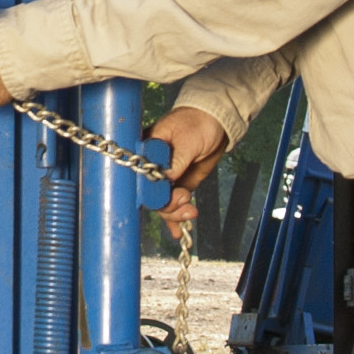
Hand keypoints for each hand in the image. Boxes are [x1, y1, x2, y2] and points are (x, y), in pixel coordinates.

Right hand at [149, 106, 226, 238]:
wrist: (216, 123)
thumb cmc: (198, 122)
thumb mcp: (188, 140)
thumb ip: (176, 161)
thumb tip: (165, 179)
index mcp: (146, 148)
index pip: (138, 173)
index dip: (147, 189)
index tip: (161, 196)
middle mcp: (151, 165)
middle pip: (148, 193)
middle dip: (165, 203)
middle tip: (184, 199)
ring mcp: (164, 176)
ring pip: (161, 202)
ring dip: (174, 212)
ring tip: (190, 211)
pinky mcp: (177, 183)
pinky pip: (173, 203)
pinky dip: (176, 218)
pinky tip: (179, 231)